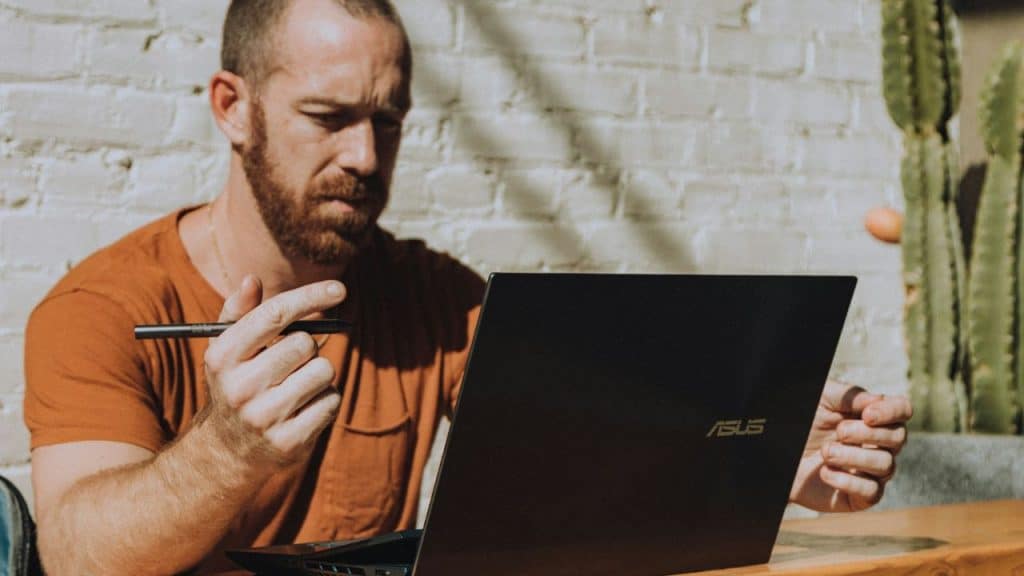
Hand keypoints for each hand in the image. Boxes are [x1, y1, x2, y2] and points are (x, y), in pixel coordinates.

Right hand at [201, 275, 345, 466]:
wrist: (228, 451)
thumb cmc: (237, 383)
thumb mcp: (228, 349)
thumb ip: (240, 312)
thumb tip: (251, 280)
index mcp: (222, 356)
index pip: (274, 314)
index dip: (311, 296)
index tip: (340, 289)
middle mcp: (239, 387)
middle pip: (304, 343)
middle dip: (306, 348)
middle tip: (291, 363)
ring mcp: (264, 417)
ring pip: (323, 371)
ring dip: (318, 375)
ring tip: (295, 388)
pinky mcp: (289, 441)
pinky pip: (332, 401)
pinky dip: (326, 400)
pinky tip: (303, 409)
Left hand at [789, 380, 911, 511]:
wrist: (776, 452)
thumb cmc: (802, 422)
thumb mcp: (822, 399)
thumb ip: (849, 395)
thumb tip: (877, 400)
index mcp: (872, 417)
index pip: (902, 410)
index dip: (892, 411)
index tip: (867, 414)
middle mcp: (878, 445)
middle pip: (898, 438)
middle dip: (867, 434)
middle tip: (839, 432)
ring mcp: (871, 472)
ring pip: (886, 465)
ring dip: (853, 456)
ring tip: (826, 452)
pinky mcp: (859, 497)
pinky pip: (872, 492)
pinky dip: (847, 481)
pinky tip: (825, 472)